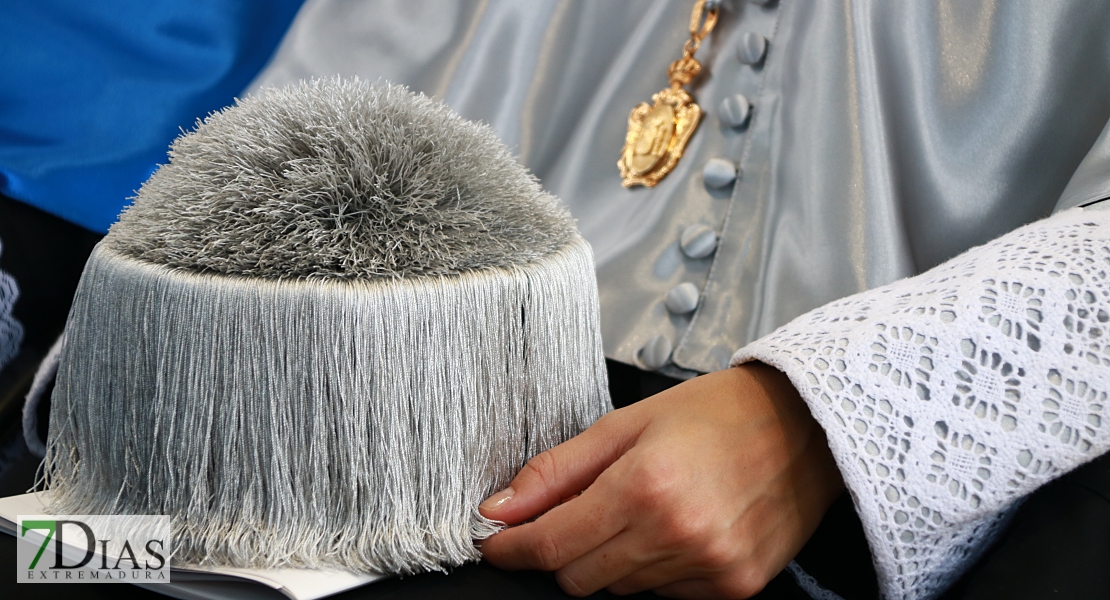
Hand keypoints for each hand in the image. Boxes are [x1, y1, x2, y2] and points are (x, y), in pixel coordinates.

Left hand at [478, 363, 843, 598]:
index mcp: (645, 485)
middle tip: (577, 512)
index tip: (496, 542)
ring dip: (611, 557)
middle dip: (561, 550)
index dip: (513, 547)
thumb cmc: (719, 413)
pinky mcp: (734, 586)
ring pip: (620, 590)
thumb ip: (557, 471)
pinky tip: (676, 527)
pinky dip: (654, 568)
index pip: (552, 543)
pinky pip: (665, 595)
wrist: (806, 424)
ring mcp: (709, 566)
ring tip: (642, 507)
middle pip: (579, 578)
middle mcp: (678, 534)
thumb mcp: (625, 424)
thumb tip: (500, 508)